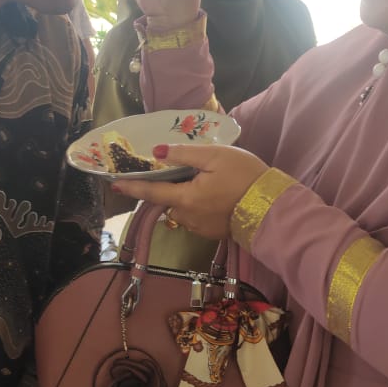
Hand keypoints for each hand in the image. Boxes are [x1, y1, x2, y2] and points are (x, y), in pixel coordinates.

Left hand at [113, 144, 269, 240]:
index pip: (151, 192)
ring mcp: (201, 228)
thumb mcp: (215, 156)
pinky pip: (196, 216)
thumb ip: (184, 155)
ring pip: (183, 208)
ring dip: (186, 196)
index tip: (114, 185)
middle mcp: (188, 217)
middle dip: (170, 187)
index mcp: (186, 198)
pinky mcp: (213, 232)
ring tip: (207, 180)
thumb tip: (156, 153)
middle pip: (169, 200)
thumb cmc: (245, 177)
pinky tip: (216, 195)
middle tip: (184, 171)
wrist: (273, 207)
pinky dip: (199, 205)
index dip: (132, 188)